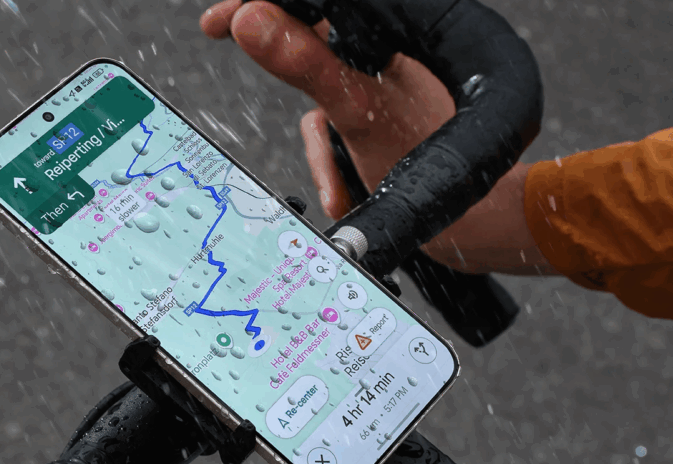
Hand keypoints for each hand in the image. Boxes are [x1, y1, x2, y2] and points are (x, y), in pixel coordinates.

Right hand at [200, 0, 559, 275]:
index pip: (317, 12)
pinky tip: (347, 194)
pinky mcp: (368, 129)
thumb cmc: (427, 158)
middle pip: (310, 52)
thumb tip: (251, 20)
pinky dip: (330, 169)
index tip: (220, 21)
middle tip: (228, 36)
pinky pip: (328, 140)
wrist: (464, 222)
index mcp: (385, 43)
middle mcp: (377, 64)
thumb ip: (306, 65)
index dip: (266, 9)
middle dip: (279, 63)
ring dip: (322, 151)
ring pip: (316, 106)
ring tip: (341, 186)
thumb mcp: (358, 111)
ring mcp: (372, 98)